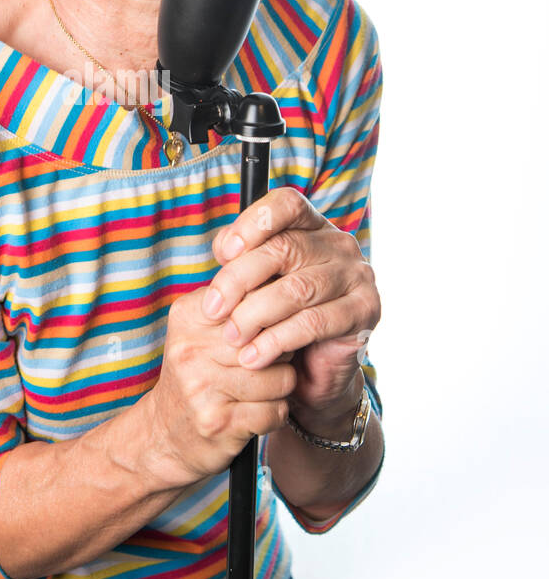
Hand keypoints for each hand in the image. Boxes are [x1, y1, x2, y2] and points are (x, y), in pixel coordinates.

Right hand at [145, 287, 296, 489]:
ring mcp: (203, 388)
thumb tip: (280, 282)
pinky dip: (274, 414)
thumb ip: (234, 302)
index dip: (272, 318)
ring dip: (279, 388)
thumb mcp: (200, 330)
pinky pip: (276, 411)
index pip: (255, 301)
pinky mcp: (219, 423)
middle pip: (272, 340)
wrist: (162, 434)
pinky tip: (255, 412)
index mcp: (188, 317)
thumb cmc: (195, 375)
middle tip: (265, 364)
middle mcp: (191, 349)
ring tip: (259, 390)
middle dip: (280, 354)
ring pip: (281, 377)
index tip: (266, 331)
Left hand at [204, 187, 380, 429]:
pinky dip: (276, 341)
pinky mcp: (365, 311)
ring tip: (232, 337)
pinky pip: (314, 322)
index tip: (223, 254)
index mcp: (312, 226)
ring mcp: (357, 276)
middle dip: (238, 280)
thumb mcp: (255, 285)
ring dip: (254, 315)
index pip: (286, 204)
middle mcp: (339, 244)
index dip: (252, 223)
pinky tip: (254, 356)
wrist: (312, 374)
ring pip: (296, 289)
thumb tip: (224, 248)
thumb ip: (240, 259)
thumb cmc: (279, 320)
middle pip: (283, 249)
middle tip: (213, 310)